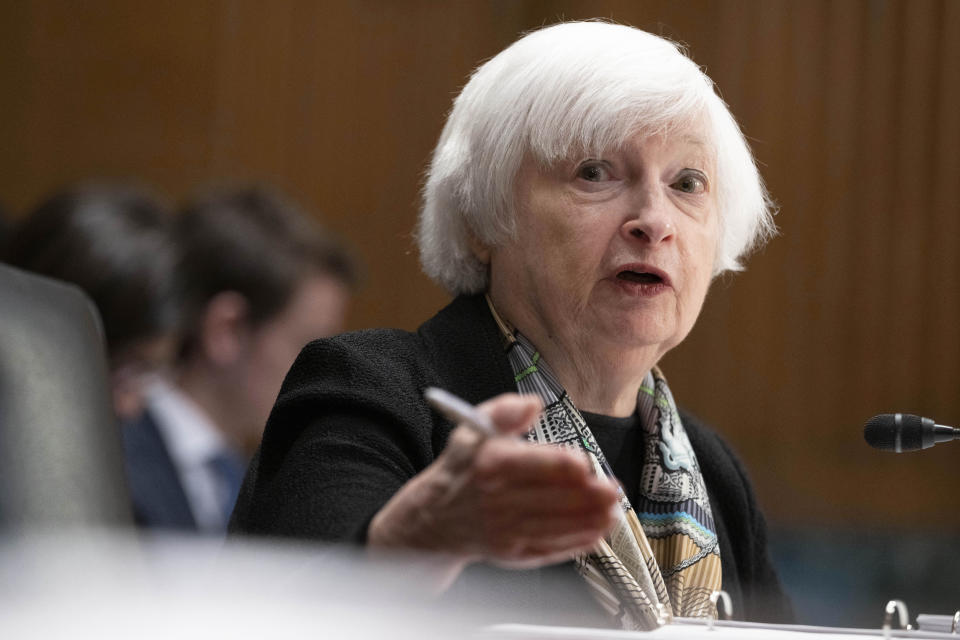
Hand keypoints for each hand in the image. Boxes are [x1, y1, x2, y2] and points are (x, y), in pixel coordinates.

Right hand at [368, 393, 617, 586]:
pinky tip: (596, 533)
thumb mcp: (473, 429)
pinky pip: (549, 549)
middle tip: (613, 489)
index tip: (586, 464)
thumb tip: (533, 404)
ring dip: (588, 521)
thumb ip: (505, 411)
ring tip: (613, 512)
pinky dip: (575, 543)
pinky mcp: (511, 553)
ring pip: (554, 526)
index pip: (530, 465)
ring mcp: (504, 530)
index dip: (562, 466)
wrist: (433, 517)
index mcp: (488, 464)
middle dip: (586, 496)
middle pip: (549, 498)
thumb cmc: (462, 469)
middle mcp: (494, 500)